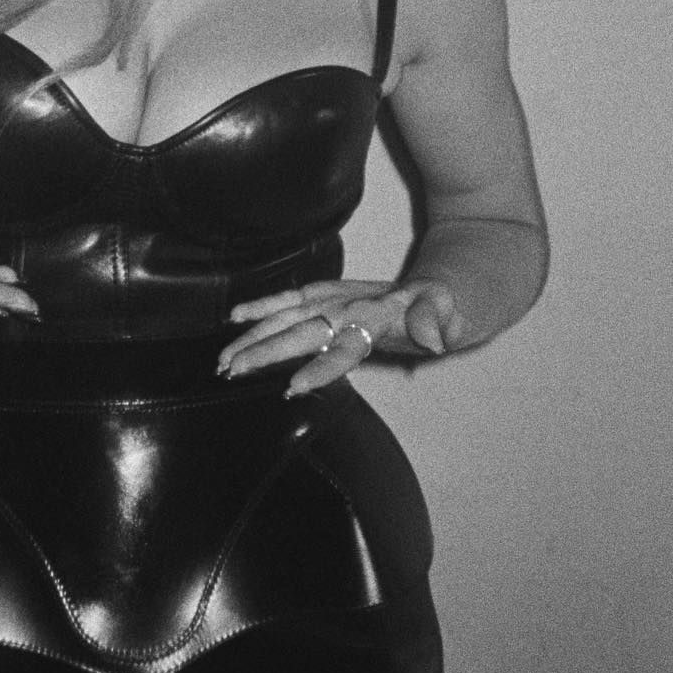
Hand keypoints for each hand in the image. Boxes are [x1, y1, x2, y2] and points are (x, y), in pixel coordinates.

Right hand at [218, 277, 459, 396]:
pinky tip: (235, 318)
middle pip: (300, 332)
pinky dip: (261, 307)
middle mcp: (346, 306)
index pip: (343, 347)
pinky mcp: (322, 292)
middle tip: (234, 372)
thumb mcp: (447, 316)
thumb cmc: (439, 309)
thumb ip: (435, 323)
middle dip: (265, 351)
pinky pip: (287, 299)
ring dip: (253, 338)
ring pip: (285, 318)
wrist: (434, 285)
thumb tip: (434, 338)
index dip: (319, 368)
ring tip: (225, 360)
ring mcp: (332, 297)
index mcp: (374, 318)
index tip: (293, 387)